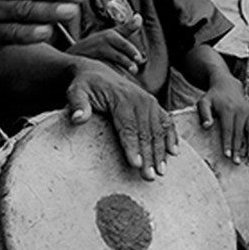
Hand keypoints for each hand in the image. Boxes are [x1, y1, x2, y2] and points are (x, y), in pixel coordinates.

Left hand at [66, 60, 178, 179]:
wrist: (97, 72)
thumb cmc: (85, 85)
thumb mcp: (76, 91)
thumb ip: (77, 104)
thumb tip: (78, 119)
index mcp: (121, 99)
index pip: (128, 127)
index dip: (132, 147)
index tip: (136, 164)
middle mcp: (140, 100)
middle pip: (146, 132)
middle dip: (149, 156)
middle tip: (149, 176)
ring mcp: (149, 102)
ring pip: (158, 130)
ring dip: (161, 151)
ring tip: (160, 171)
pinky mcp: (153, 105)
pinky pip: (166, 122)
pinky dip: (171, 136)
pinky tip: (173, 152)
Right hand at [67, 14, 144, 74]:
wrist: (75, 52)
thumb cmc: (98, 43)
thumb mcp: (112, 33)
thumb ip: (127, 28)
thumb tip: (139, 17)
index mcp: (109, 35)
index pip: (123, 43)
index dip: (132, 52)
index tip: (139, 59)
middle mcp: (101, 44)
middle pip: (117, 55)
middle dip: (127, 63)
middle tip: (134, 70)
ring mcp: (94, 54)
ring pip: (109, 64)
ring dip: (119, 71)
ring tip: (126, 76)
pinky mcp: (87, 63)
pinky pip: (100, 70)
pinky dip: (107, 75)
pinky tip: (113, 78)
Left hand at [196, 77, 248, 162]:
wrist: (227, 86)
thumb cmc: (213, 98)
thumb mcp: (204, 102)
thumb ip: (204, 113)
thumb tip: (206, 126)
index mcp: (228, 110)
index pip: (228, 129)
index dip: (227, 142)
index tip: (226, 155)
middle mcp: (241, 112)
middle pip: (240, 133)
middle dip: (239, 148)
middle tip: (237, 162)